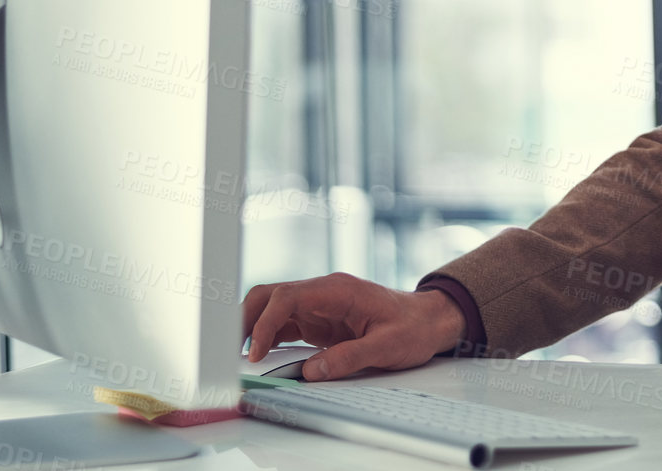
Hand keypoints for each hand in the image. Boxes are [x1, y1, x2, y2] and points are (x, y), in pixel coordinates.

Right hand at [241, 272, 465, 381]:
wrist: (429, 320)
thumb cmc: (413, 327)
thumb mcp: (387, 346)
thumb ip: (350, 357)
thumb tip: (312, 372)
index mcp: (338, 290)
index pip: (287, 297)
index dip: (266, 323)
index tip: (256, 351)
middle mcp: (323, 293)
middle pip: (271, 295)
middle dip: (247, 319)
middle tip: (231, 351)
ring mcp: (319, 305)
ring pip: (272, 308)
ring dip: (253, 328)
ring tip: (239, 356)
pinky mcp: (319, 320)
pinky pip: (285, 323)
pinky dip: (268, 337)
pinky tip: (260, 355)